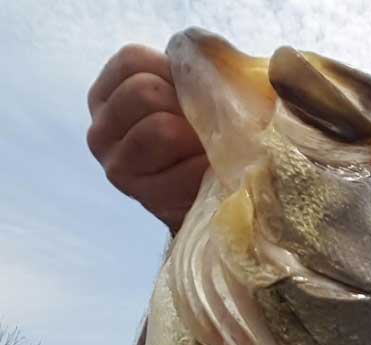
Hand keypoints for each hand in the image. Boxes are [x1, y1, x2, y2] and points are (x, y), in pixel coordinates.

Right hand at [87, 45, 207, 231]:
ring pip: (161, 128)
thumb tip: (206, 64)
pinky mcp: (145, 196)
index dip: (171, 71)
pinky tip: (210, 172)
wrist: (202, 198)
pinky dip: (206, 166)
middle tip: (201, 126)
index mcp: (104, 96)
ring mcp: (118, 167)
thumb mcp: (180, 97)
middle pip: (144, 91)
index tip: (188, 94)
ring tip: (205, 148)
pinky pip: (184, 169)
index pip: (132, 61)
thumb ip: (183, 76)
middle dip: (185, 106)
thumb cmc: (193, 138)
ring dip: (195, 136)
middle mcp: (100, 132)